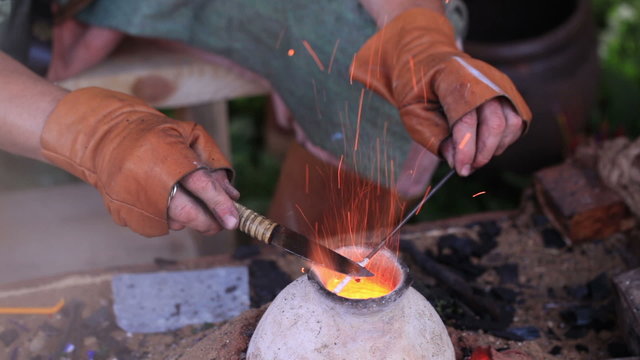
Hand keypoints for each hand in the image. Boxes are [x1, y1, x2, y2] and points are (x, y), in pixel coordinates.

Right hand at [41, 87, 237, 236]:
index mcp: (168, 153)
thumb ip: (215, 164)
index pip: (200, 184)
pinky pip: (153, 228)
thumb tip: (232, 197)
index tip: (232, 220)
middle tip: (219, 224)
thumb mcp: (191, 135)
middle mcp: (146, 177)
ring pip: (171, 222)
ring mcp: (130, 197)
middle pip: (185, 212)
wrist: (108, 138)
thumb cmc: (157, 134)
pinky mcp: (120, 212)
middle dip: (207, 222)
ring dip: (186, 219)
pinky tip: (163, 203)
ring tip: (184, 200)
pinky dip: (165, 221)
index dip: (219, 204)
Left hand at [351, 8, 530, 175]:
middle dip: (482, 154)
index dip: (465, 149)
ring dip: (495, 148)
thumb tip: (456, 161)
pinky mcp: (508, 90)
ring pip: (511, 124)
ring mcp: (499, 82)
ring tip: (474, 156)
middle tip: (467, 169)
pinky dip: (504, 140)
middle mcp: (483, 76)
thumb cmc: (419, 89)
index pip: (466, 118)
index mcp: (453, 77)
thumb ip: (432, 136)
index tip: (461, 170)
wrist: (431, 62)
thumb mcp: (412, 112)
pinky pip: (517, 121)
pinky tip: (485, 145)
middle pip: (495, 124)